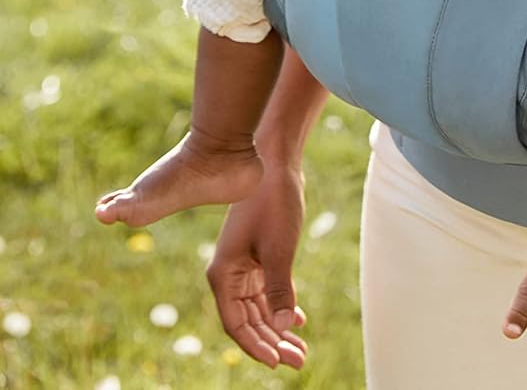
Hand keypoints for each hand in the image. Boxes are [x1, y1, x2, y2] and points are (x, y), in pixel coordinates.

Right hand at [206, 157, 307, 368]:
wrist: (277, 164)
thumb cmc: (274, 202)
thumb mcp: (279, 249)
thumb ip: (279, 288)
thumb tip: (283, 325)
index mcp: (224, 274)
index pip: (236, 324)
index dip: (256, 346)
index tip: (277, 363)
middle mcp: (228, 274)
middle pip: (248, 320)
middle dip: (272, 342)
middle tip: (299, 361)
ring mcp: (242, 266)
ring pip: (258, 309)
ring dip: (278, 328)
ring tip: (301, 350)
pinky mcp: (256, 257)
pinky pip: (265, 292)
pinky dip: (280, 306)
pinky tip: (298, 320)